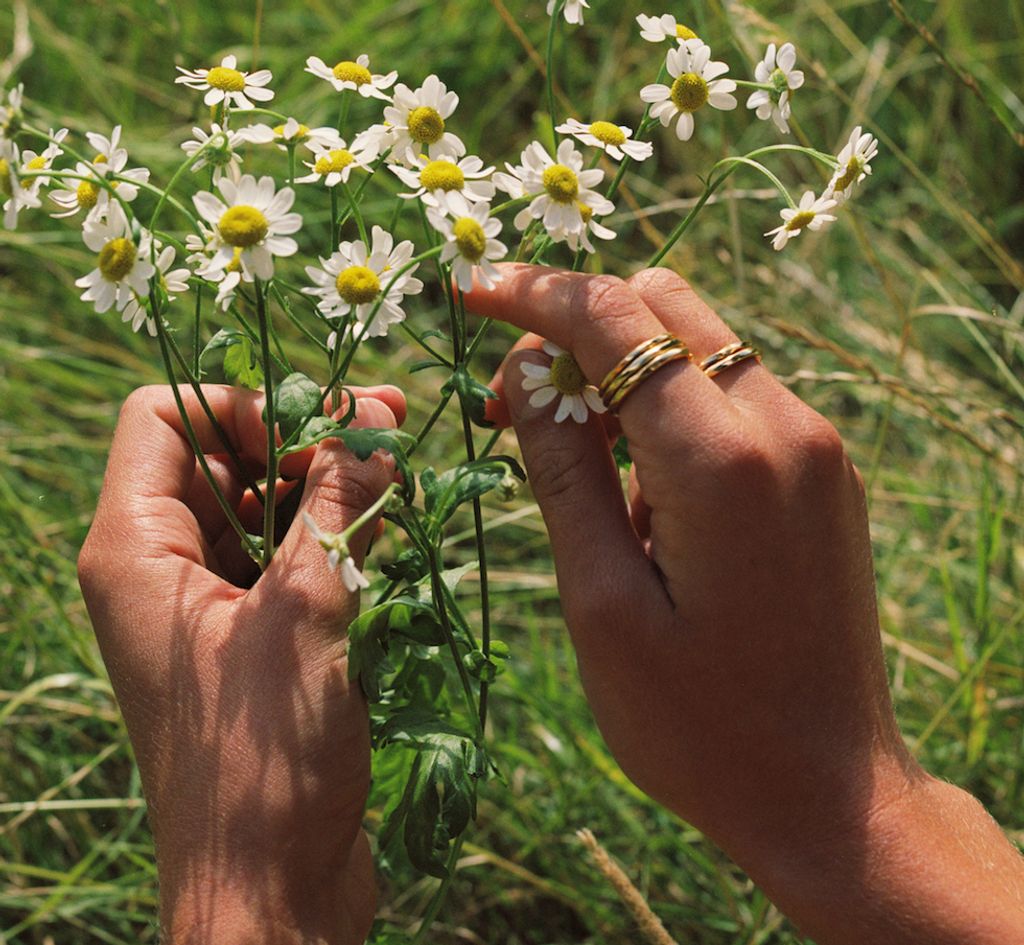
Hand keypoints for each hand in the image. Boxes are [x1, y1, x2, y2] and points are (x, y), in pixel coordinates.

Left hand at [78, 383, 404, 944]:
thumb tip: (374, 420)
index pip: (164, 416)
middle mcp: (161, 568)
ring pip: (266, 506)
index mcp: (135, 550)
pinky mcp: (254, 637)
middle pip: (224, 455)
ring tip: (401, 477)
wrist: (270, 888)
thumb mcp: (307, 611)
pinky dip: (339, 536)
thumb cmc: (265, 760)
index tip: (319, 428)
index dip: (241, 404)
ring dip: (332, 487)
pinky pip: (291, 557)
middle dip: (305, 436)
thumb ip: (338, 504)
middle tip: (388, 427)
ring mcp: (208, 604)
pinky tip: (395, 531)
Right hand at [464, 265, 1023, 943]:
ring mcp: (815, 444)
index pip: (614, 319)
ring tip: (571, 460)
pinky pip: (733, 392)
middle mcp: (784, 426)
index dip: (533, 294)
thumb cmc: (699, 724)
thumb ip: (563, 471)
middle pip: (664, 304)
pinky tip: (639, 489)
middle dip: (577, 324)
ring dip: (622, 368)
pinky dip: (670, 404)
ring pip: (701, 343)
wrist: (830, 792)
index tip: (471, 291)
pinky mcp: (823, 469)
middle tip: (512, 398)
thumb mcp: (602, 604)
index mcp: (719, 459)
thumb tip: (526, 371)